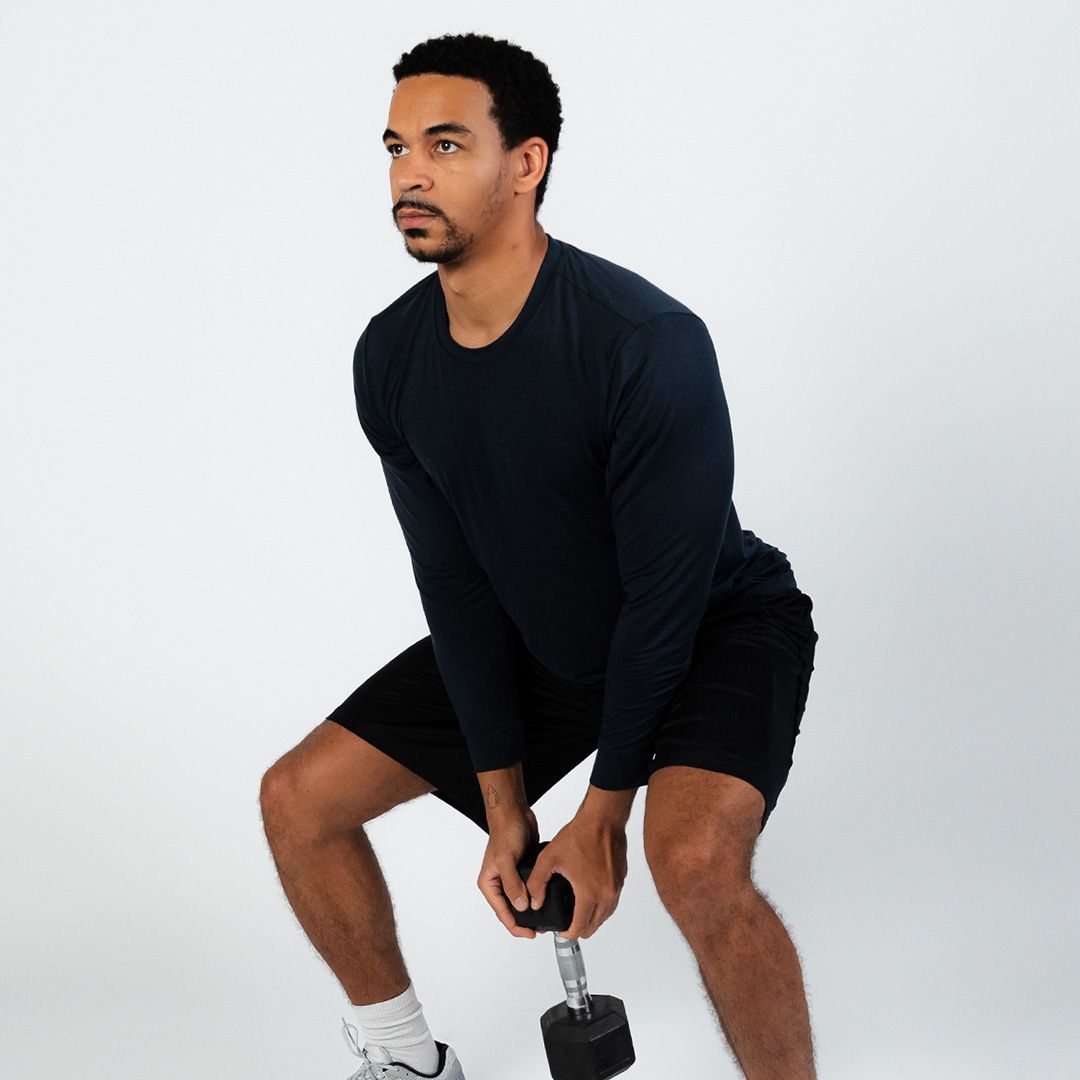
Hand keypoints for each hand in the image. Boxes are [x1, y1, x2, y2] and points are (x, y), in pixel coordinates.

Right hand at [477, 807, 541, 938]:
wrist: (515, 814)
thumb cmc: (505, 832)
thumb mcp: (507, 860)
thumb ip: (512, 884)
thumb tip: (521, 906)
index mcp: (488, 884)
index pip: (501, 912)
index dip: (516, 926)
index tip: (530, 934)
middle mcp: (499, 883)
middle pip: (511, 910)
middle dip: (524, 921)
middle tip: (540, 929)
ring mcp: (512, 878)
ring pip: (521, 902)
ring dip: (531, 910)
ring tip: (545, 918)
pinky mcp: (523, 872)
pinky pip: (529, 890)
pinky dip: (536, 896)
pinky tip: (547, 900)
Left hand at [526, 814, 627, 939]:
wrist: (603, 819)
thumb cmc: (580, 835)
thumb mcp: (549, 858)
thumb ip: (537, 883)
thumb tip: (534, 902)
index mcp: (589, 893)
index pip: (579, 927)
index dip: (567, 933)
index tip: (560, 931)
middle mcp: (607, 894)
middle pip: (594, 926)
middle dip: (579, 928)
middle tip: (567, 923)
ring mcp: (616, 888)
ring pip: (605, 916)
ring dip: (592, 918)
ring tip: (577, 912)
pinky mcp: (621, 880)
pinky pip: (612, 902)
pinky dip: (602, 905)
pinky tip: (590, 897)